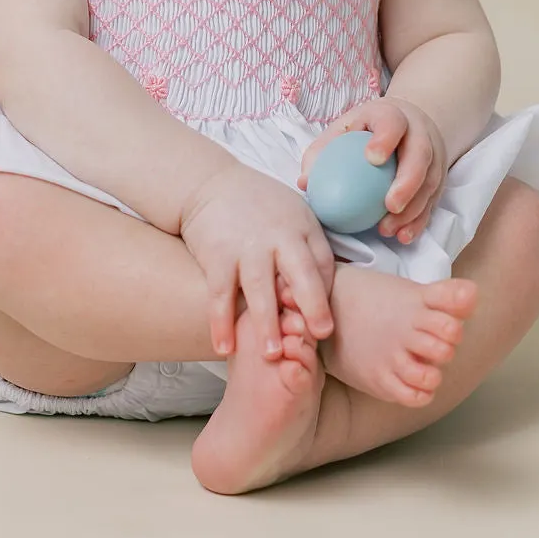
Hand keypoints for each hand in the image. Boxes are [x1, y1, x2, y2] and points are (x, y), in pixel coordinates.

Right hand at [179, 161, 334, 361]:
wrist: (209, 183)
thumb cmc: (258, 204)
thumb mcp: (292, 212)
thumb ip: (309, 245)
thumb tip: (328, 286)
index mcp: (302, 227)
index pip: (323, 265)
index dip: (325, 296)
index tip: (324, 325)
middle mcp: (278, 236)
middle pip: (300, 273)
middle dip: (310, 305)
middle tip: (317, 337)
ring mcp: (246, 246)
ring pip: (259, 289)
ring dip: (266, 323)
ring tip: (272, 354)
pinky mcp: (217, 255)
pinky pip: (220, 294)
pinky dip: (221, 322)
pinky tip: (224, 348)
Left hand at [297, 97, 447, 244]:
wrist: (408, 124)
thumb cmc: (366, 130)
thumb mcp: (343, 130)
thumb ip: (322, 153)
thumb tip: (304, 183)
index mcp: (391, 114)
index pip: (392, 122)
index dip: (385, 138)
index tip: (372, 158)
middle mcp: (418, 133)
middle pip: (420, 154)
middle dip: (408, 181)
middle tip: (389, 205)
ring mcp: (433, 156)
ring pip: (430, 182)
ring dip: (413, 209)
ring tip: (389, 229)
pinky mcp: (439, 179)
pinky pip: (433, 202)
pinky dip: (419, 221)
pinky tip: (402, 236)